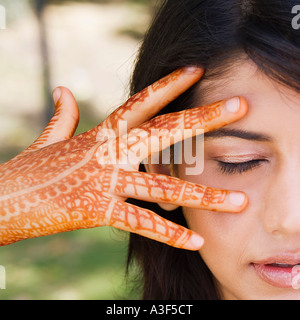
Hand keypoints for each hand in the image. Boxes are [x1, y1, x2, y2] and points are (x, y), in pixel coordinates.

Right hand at [0, 67, 247, 249]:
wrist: (5, 198)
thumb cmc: (31, 169)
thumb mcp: (51, 139)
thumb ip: (64, 115)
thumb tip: (64, 90)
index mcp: (102, 133)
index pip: (141, 102)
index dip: (169, 85)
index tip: (197, 71)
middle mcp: (110, 153)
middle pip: (164, 131)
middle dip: (203, 119)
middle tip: (240, 106)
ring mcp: (106, 182)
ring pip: (164, 187)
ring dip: (203, 195)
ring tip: (239, 202)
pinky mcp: (99, 212)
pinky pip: (142, 223)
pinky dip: (169, 235)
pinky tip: (197, 243)